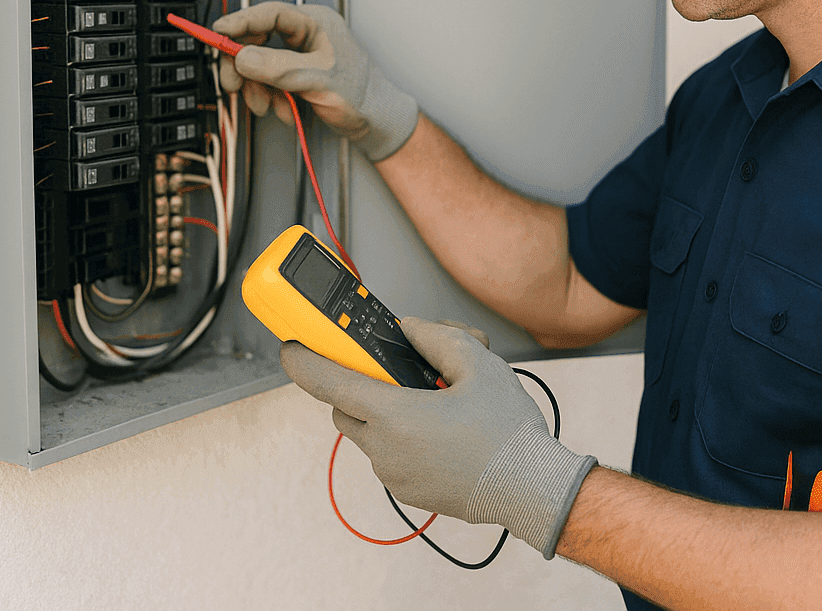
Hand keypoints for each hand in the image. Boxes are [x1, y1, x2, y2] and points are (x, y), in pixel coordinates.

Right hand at [211, 2, 417, 160]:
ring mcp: (300, 55)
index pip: (270, 14)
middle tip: (233, 85)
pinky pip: (270, 81)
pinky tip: (281, 110)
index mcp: (315, 23)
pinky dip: (270, 97)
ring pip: (261, 64)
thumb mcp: (316, 80)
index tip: (217, 33)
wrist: (377, 123)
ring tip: (265, 106)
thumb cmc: (362, 95)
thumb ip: (278, 67)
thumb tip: (243, 57)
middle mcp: (306, 35)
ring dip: (257, 88)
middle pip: (258, 40)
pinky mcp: (297, 75)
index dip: (240, 22)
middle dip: (244, 66)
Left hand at [281, 318, 597, 558]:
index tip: (290, 347)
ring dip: (385, 412)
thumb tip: (408, 331)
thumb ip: (435, 337)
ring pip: (368, 431)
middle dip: (361, 385)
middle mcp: (385, 449)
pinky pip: (388, 454)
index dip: (304, 362)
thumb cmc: (507, 432)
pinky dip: (401, 437)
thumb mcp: (479, 363)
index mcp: (395, 416)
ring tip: (435, 404)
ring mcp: (393, 474)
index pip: (330, 384)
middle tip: (397, 373)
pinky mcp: (406, 490)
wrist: (530, 489)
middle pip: (346, 407)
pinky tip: (441, 430)